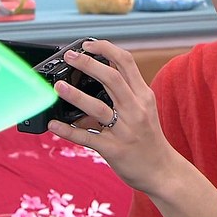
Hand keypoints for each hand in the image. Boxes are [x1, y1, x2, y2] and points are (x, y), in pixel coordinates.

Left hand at [47, 39, 175, 192]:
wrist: (162, 171)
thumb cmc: (149, 138)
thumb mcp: (145, 108)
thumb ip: (128, 90)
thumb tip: (103, 69)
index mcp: (143, 96)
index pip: (126, 62)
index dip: (106, 49)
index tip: (88, 45)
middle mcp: (136, 110)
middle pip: (111, 78)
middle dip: (88, 63)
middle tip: (69, 57)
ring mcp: (125, 130)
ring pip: (97, 107)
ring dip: (75, 95)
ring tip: (58, 86)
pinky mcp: (114, 149)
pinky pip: (87, 138)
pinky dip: (68, 131)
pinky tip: (54, 125)